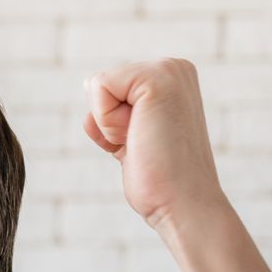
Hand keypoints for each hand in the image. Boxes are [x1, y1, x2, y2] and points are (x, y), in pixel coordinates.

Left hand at [82, 58, 229, 233]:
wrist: (184, 203)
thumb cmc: (158, 179)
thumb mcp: (130, 137)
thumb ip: (113, 112)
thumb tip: (87, 83)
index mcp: (171, 79)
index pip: (107, 89)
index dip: (111, 124)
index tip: (143, 142)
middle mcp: (174, 68)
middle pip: (99, 85)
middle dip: (108, 123)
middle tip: (144, 145)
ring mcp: (169, 70)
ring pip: (97, 85)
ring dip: (109, 125)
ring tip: (144, 142)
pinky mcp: (158, 79)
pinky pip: (99, 87)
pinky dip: (108, 122)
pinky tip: (139, 137)